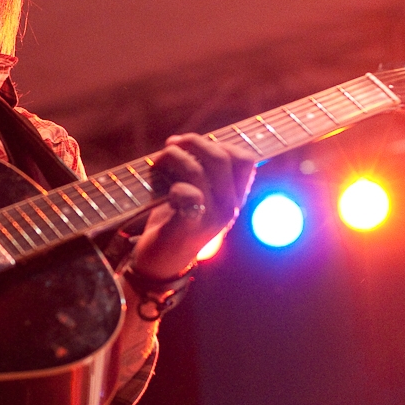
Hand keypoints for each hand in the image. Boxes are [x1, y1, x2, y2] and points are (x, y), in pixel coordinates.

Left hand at [131, 134, 255, 279]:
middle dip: (193, 142)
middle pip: (221, 158)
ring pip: (198, 170)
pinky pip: (187, 193)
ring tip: (158, 160)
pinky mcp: (190, 226)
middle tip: (171, 144)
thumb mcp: (194, 193)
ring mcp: (212, 218)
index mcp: (234, 197)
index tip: (193, 145)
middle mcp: (229, 207)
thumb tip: (184, 141)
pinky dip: (169, 184)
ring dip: (173, 157)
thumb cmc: (174, 220)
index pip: (245, 160)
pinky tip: (161, 189)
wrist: (161, 263)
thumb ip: (197, 169)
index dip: (220, 143)